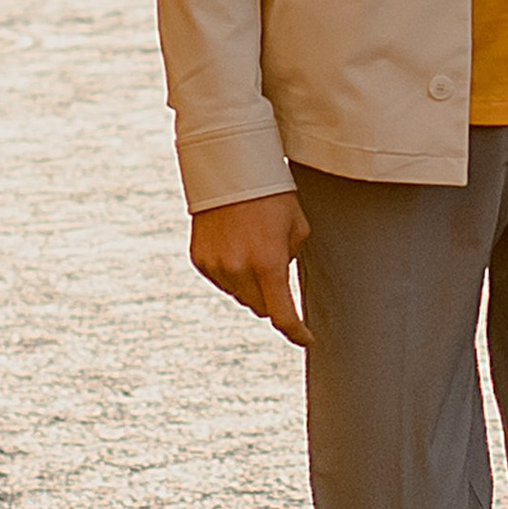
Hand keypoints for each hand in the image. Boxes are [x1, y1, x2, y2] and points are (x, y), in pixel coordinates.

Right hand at [190, 188, 310, 345]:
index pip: (283, 315)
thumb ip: (292, 260)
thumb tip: (280, 285)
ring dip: (251, 285)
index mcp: (268, 264)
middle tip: (276, 268)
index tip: (307, 338)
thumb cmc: (272, 196)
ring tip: (254, 247)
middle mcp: (239, 270)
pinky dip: (232, 274)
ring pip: (240, 296)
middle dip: (273, 297)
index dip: (297, 332)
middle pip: (261, 307)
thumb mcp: (296, 227)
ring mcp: (216, 267)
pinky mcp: (200, 260)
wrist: (229, 170)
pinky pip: (222, 281)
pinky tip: (236, 246)